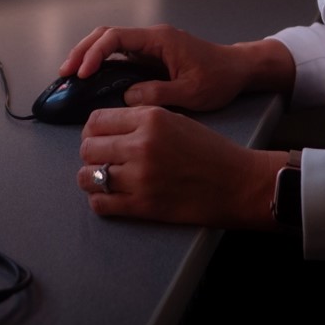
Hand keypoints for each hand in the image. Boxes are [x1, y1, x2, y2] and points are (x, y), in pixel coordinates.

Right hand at [59, 24, 293, 112]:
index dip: (95, 54)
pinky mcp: (151, 55)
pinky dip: (102, 62)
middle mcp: (151, 37)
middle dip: (83, 50)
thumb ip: (157, 94)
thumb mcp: (191, 93)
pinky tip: (91, 77)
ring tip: (71, 75)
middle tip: (65, 73)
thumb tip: (127, 96)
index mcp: (159, 39)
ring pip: (110, 42)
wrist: (239, 70)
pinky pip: (120, 54)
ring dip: (89, 54)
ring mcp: (150, 45)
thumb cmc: (219, 79)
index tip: (82, 73)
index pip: (117, 38)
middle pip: (107, 35)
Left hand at [77, 106, 287, 228]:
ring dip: (91, 178)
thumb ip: (140, 120)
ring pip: (88, 176)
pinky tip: (111, 197)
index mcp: (149, 119)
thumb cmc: (209, 149)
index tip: (98, 137)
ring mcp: (140, 177)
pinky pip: (101, 203)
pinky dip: (99, 200)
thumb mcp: (174, 118)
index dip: (93, 130)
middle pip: (88, 148)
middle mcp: (140, 145)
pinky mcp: (143, 205)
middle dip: (91, 154)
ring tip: (103, 179)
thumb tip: (106, 128)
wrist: (237, 182)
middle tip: (102, 159)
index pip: (96, 120)